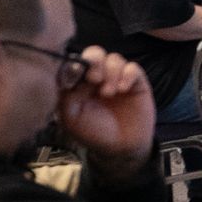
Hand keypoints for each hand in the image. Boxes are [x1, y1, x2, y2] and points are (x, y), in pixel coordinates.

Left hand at [58, 46, 154, 172]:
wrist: (121, 148)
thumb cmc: (94, 133)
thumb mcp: (71, 118)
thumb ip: (65, 95)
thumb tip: (68, 73)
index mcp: (79, 82)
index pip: (76, 61)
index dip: (76, 63)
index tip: (76, 75)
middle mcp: (99, 76)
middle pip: (95, 53)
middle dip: (94, 61)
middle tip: (94, 79)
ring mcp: (118, 78)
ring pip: (114, 59)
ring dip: (111, 73)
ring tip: (109, 93)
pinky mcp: (136, 82)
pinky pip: (133, 68)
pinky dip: (127, 75)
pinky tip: (123, 90)